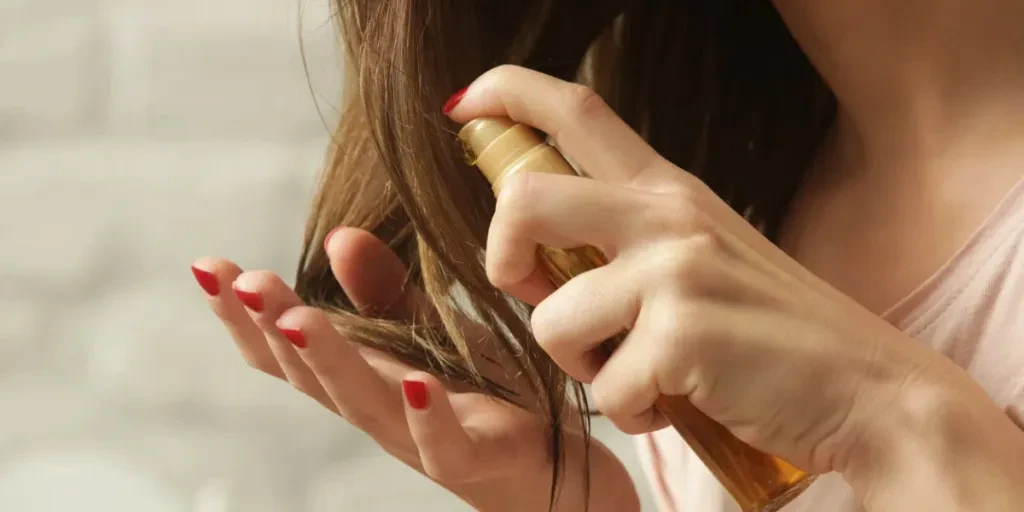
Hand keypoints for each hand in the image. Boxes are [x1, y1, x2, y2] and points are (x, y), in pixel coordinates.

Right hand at [191, 227, 636, 510]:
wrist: (552, 471)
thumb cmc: (481, 396)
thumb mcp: (430, 333)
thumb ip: (384, 293)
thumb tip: (338, 237)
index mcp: (365, 376)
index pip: (289, 350)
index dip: (244, 316)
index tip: (207, 266)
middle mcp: (382, 411)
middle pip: (312, 378)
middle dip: (270, 331)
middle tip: (239, 282)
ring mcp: (424, 439)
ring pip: (365, 407)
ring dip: (328, 363)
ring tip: (297, 319)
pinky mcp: (479, 457)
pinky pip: (447, 444)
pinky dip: (428, 416)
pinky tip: (416, 381)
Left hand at [444, 65, 981, 476]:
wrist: (871, 391)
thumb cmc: (774, 333)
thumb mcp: (703, 258)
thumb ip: (629, 243)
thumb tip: (543, 262)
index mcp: (669, 191)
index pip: (576, 111)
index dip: (509, 92)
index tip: (466, 104)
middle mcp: (667, 215)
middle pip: (525, 198)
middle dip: (502, 255)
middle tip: (537, 293)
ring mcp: (676, 271)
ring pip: (552, 319)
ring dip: (583, 365)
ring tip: (640, 375)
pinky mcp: (682, 335)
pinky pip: (607, 388)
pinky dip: (633, 412)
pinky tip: (675, 404)